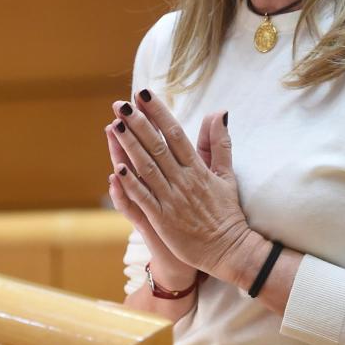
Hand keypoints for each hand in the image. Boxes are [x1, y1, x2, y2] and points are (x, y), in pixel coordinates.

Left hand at [108, 91, 255, 282]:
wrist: (230, 249)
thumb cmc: (226, 212)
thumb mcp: (227, 175)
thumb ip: (219, 143)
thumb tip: (219, 112)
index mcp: (198, 168)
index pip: (175, 134)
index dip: (159, 113)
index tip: (144, 94)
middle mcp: (183, 181)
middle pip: (158, 146)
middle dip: (138, 124)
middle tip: (120, 104)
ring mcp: (172, 200)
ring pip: (147, 168)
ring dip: (130, 147)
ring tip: (115, 126)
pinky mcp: (163, 220)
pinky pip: (144, 199)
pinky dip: (131, 184)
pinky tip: (117, 168)